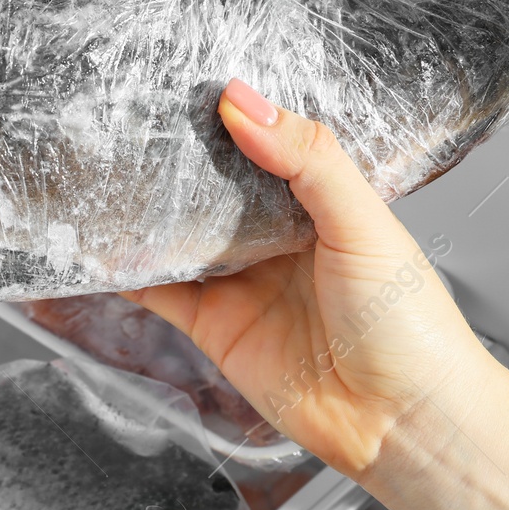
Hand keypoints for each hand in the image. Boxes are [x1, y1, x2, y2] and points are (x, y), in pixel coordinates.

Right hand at [124, 80, 497, 478]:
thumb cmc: (410, 326)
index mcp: (321, 204)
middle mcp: (277, 240)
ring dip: (143, 214)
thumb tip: (246, 103)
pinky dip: (126, 274)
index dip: (231, 120)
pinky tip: (99, 250)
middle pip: (213, 191)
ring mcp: (242, 284)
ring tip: (100, 175)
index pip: (265, 148)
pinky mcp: (214, 328)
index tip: (187, 87)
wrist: (401, 422)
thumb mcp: (364, 222)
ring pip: (179, 238)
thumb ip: (308, 160)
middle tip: (129, 122)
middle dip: (175, 163)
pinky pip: (159, 293)